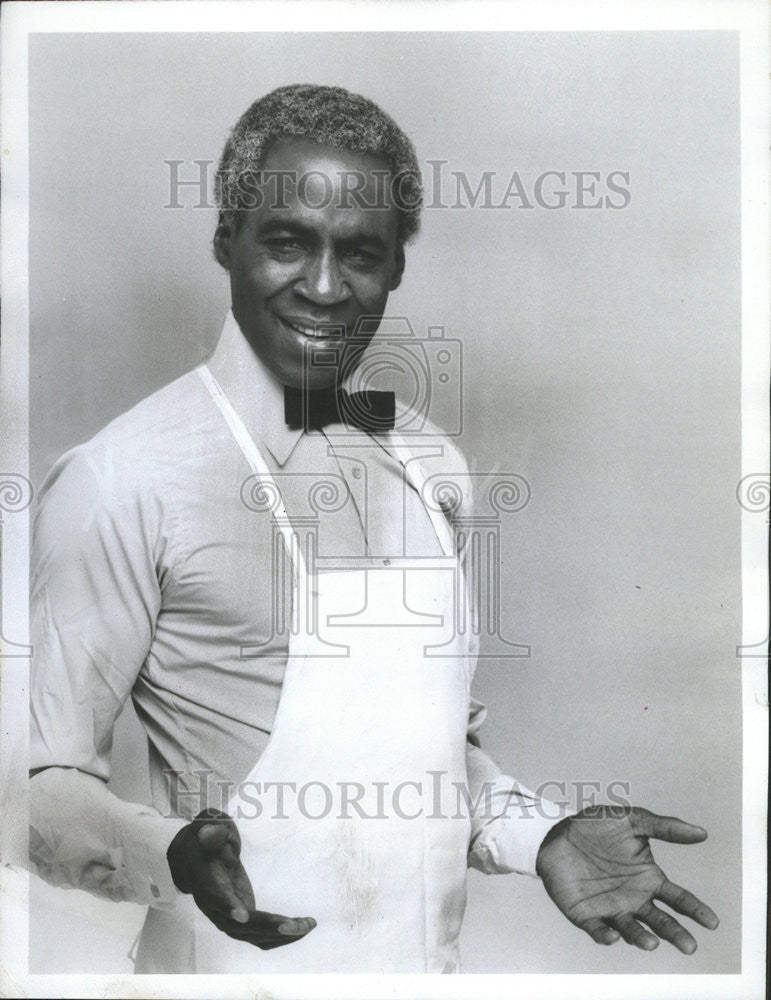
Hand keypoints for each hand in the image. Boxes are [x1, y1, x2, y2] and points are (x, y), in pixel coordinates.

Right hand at [166, 808, 316, 948]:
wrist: (194, 860)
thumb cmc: (206, 839)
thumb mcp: (207, 826)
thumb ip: (211, 830)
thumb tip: (209, 832)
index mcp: (206, 880)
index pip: (214, 895)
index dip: (227, 906)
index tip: (242, 916)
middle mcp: (214, 906)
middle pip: (239, 925)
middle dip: (266, 926)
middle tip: (292, 925)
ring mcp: (227, 919)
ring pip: (254, 936)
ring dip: (281, 934)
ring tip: (308, 924)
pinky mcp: (242, 923)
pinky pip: (262, 937)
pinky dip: (283, 935)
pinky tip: (304, 925)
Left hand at [535, 805, 718, 953]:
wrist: (556, 832)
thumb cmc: (597, 827)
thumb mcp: (631, 820)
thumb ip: (664, 827)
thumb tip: (701, 833)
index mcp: (649, 879)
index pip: (678, 898)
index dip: (695, 910)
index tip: (712, 921)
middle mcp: (634, 899)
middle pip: (660, 921)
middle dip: (675, 934)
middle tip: (690, 946)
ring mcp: (611, 908)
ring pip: (631, 930)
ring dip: (642, 938)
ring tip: (651, 943)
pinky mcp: (586, 915)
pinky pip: (597, 929)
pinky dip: (605, 935)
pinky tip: (611, 936)